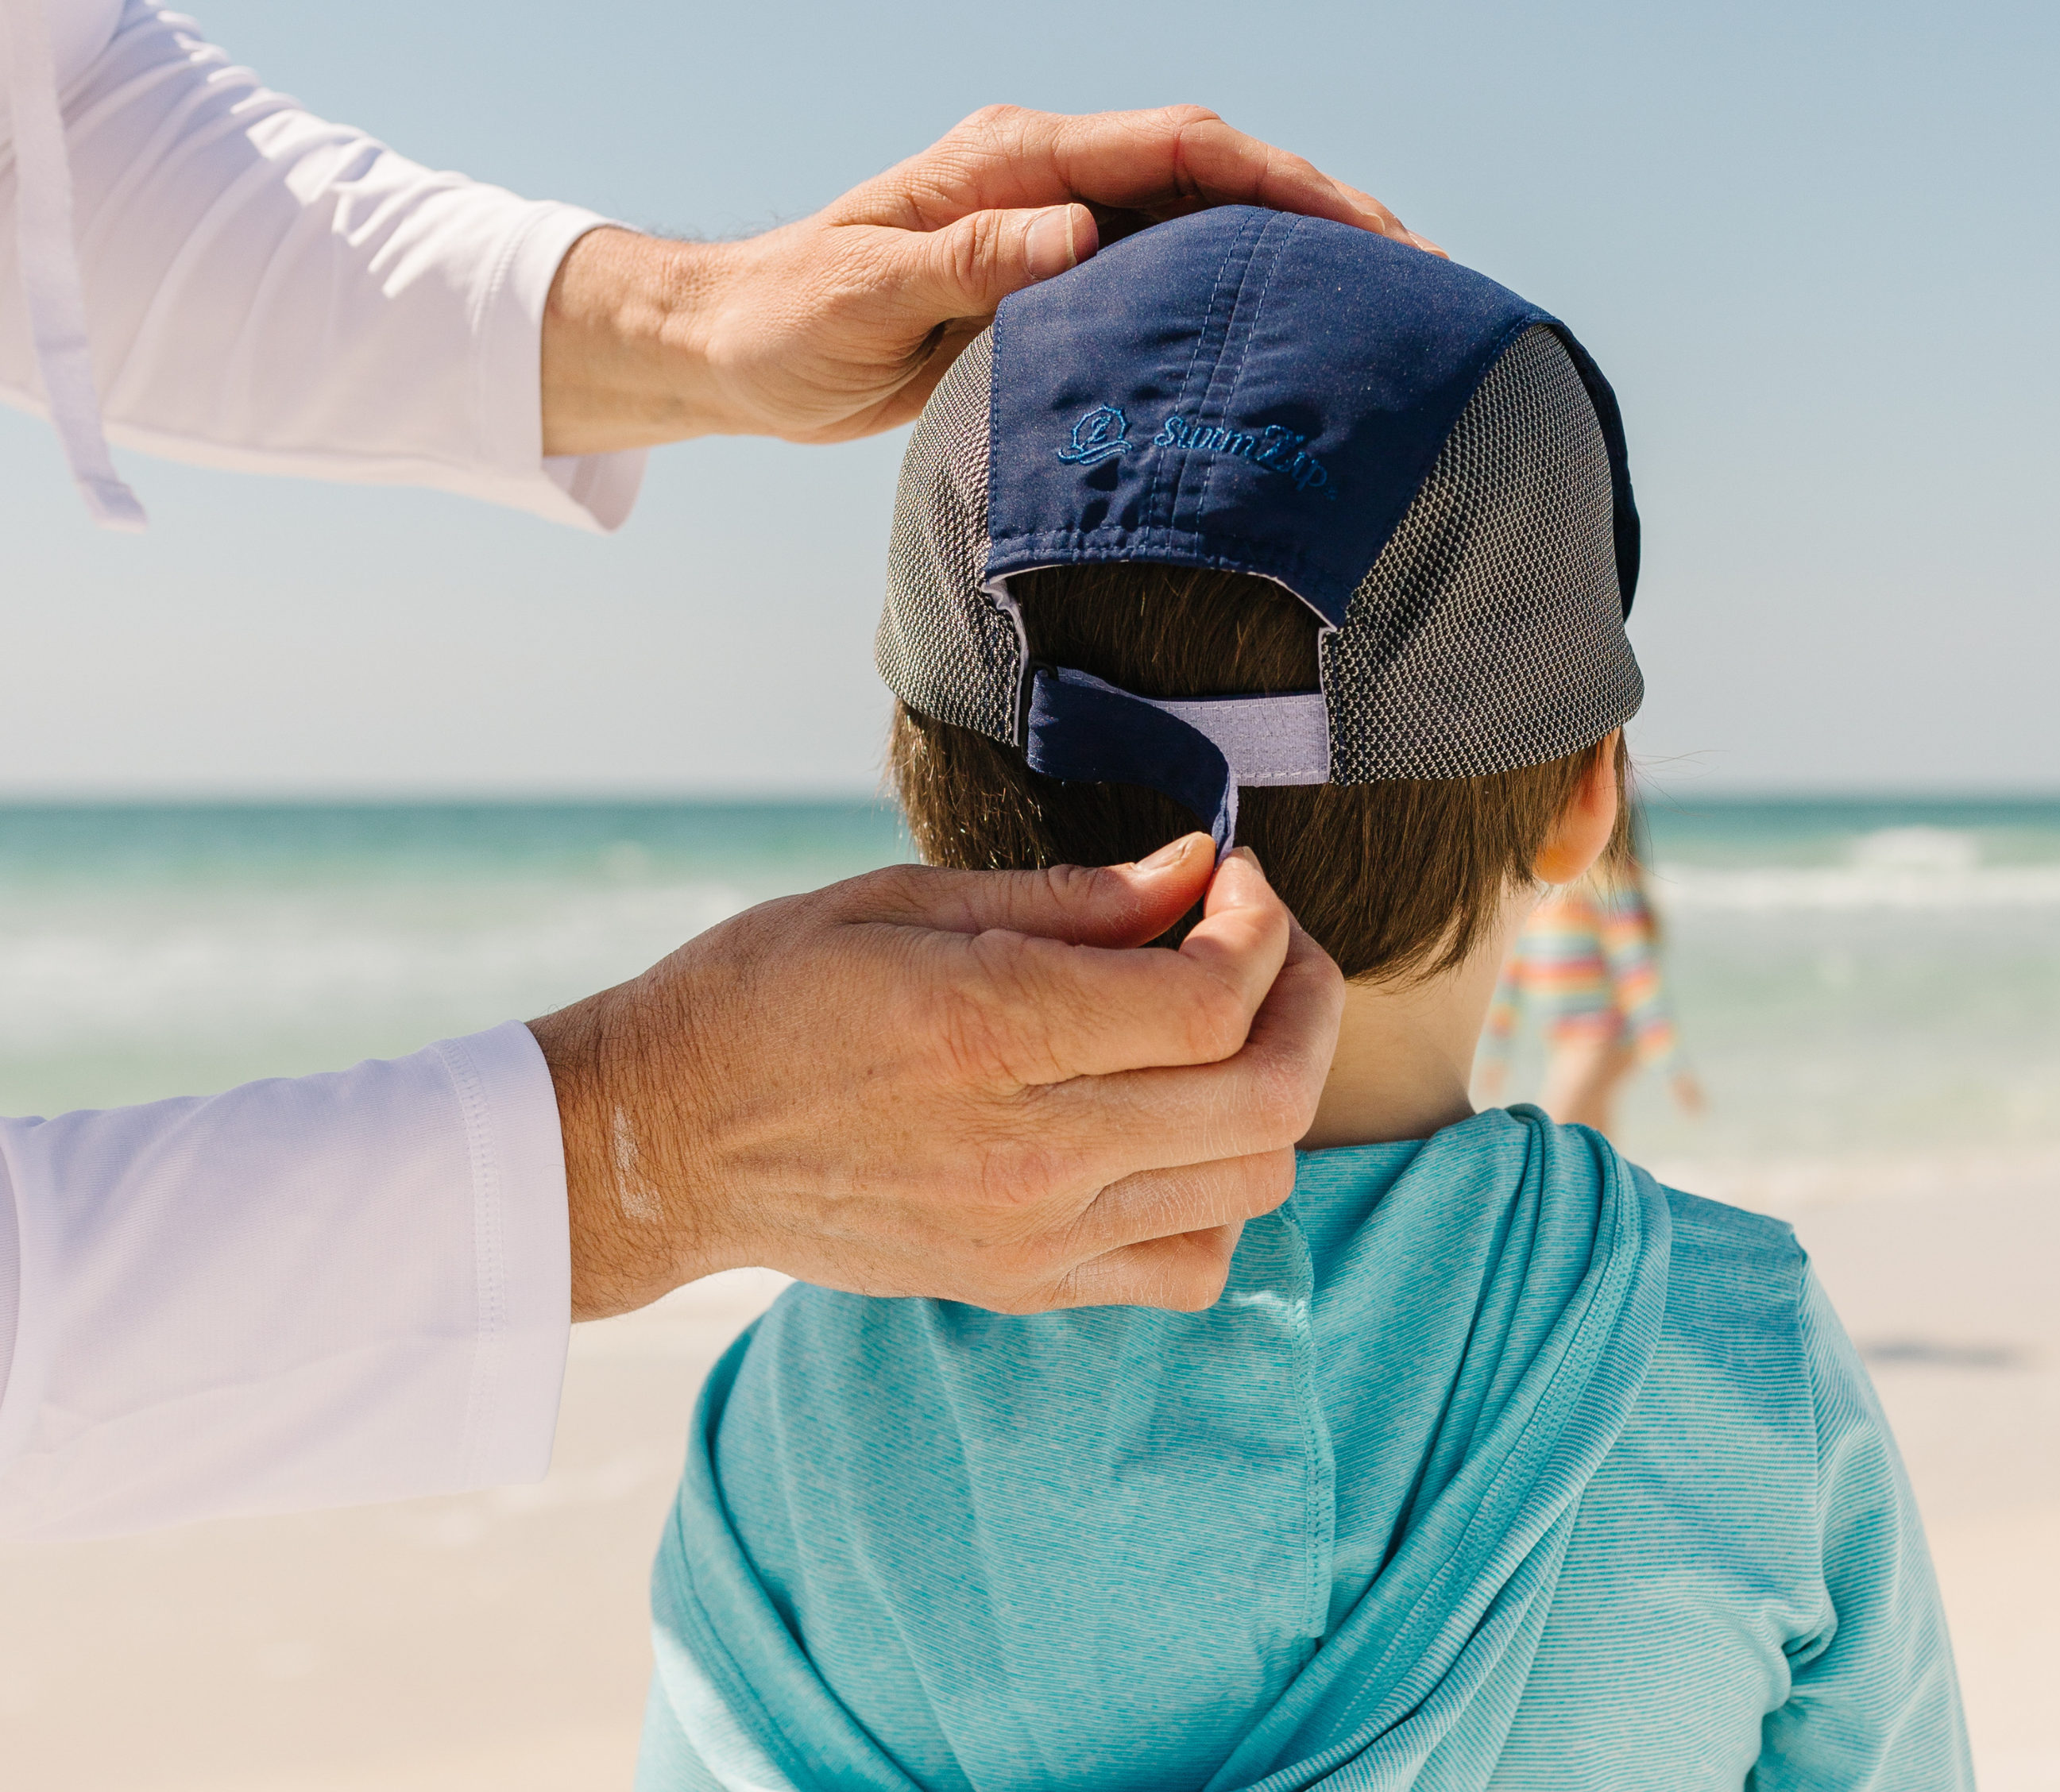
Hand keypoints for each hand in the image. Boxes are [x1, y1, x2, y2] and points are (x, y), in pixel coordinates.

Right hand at [527, 840, 1343, 1317]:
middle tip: (1271, 942)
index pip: (1211, 1003)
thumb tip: (1198, 869)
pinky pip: (1191, 1267)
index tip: (1235, 881)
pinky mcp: (1023, 1283)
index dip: (1259, 929)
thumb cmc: (767, 991)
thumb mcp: (904, 900)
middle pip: (1265, 1100)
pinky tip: (1178, 1126)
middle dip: (1305, 1000)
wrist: (661, 1142)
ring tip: (1231, 1024)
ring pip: (1253, 1185)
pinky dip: (1223, 1195)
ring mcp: (1033, 1234)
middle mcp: (1030, 1150)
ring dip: (1277, 1092)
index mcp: (992, 1031)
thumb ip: (1072, 896)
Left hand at [539, 103, 1435, 454]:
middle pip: (1216, 173)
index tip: (1364, 228)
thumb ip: (970, 263)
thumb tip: (1081, 236)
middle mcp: (1048, 175)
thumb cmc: (785, 322)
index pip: (1179, 146)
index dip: (1280, 178)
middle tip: (1415, 272)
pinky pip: (1163, 275)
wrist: (733, 348)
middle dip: (1319, 212)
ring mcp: (1054, 222)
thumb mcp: (866, 296)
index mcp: (1014, 156)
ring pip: (1200, 223)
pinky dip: (1229, 297)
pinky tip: (1279, 345)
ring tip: (1380, 309)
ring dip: (1287, 256)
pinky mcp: (1051, 278)